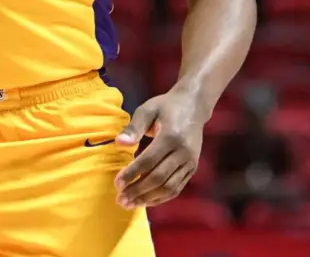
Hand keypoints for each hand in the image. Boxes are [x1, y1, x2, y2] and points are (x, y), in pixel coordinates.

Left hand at [113, 90, 203, 208]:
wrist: (193, 106)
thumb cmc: (166, 107)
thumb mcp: (147, 110)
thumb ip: (133, 127)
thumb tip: (119, 143)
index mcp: (171, 136)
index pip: (149, 161)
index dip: (132, 174)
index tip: (116, 183)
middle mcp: (183, 152)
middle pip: (159, 178)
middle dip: (137, 191)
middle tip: (120, 198)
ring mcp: (190, 162)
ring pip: (169, 188)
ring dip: (148, 198)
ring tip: (129, 203)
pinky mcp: (192, 168)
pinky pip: (176, 189)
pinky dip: (160, 198)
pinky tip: (145, 201)